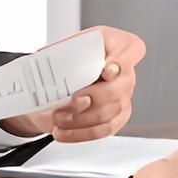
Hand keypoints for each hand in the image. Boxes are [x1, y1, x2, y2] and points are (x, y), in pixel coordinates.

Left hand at [0, 26, 145, 142]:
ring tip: (59, 117)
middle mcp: (125, 70)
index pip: (132, 50)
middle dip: (95, 96)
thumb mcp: (65, 48)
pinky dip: (81, 132)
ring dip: (82, 118)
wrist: (63, 84)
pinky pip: (105, 129)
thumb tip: (44, 57)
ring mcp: (124, 94)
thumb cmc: (69, 61)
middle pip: (120, 86)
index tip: (106, 71)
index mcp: (117, 44)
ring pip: (111, 111)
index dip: (122, 61)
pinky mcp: (119, 116)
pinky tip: (64, 131)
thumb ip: (62, 51)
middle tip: (74, 99)